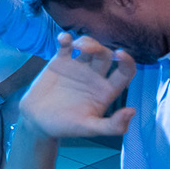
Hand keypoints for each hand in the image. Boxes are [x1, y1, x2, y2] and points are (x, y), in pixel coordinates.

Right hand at [20, 35, 138, 140]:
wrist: (37, 121)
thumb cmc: (65, 127)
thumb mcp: (90, 129)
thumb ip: (112, 125)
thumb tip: (132, 111)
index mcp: (106, 90)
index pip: (125, 72)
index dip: (127, 61)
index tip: (120, 54)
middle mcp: (95, 76)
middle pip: (105, 54)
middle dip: (99, 48)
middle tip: (86, 49)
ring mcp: (78, 67)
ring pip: (89, 46)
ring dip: (86, 41)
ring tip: (76, 45)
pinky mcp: (60, 62)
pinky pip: (66, 46)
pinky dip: (65, 39)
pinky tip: (63, 39)